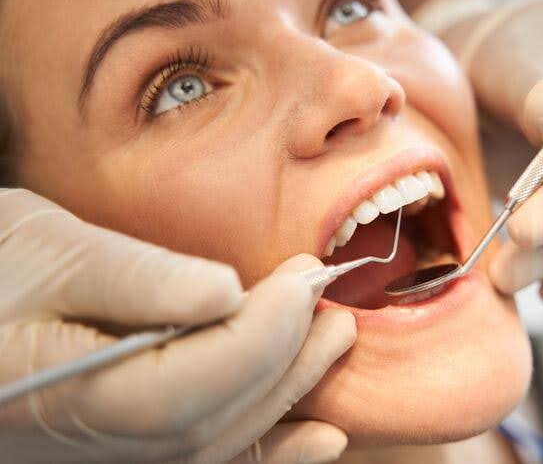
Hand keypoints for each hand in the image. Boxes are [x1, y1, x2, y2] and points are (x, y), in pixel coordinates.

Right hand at [0, 189, 354, 462]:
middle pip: (213, 419)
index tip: (303, 278)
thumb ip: (139, 279)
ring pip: (219, 444)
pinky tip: (322, 438)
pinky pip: (208, 459)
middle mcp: (86, 448)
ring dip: (287, 392)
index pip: (186, 387)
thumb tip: (230, 292)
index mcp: (59, 397)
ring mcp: (109, 456)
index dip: (261, 334)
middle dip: (284, 356)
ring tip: (334, 339)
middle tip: (326, 300)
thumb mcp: (55, 252)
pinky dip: (269, 449)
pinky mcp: (128, 446)